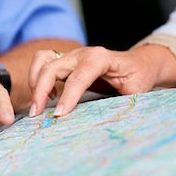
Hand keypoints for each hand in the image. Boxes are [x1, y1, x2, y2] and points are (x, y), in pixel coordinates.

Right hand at [29, 45, 175, 117]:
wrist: (139, 63)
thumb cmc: (139, 78)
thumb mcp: (137, 91)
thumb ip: (121, 102)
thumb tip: (107, 121)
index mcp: (101, 59)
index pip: (78, 77)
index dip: (67, 96)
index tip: (59, 115)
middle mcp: (82, 53)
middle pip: (52, 67)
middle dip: (41, 90)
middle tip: (37, 114)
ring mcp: (72, 54)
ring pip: (43, 61)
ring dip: (35, 81)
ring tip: (39, 103)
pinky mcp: (65, 59)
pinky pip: (43, 61)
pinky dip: (37, 76)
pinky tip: (48, 94)